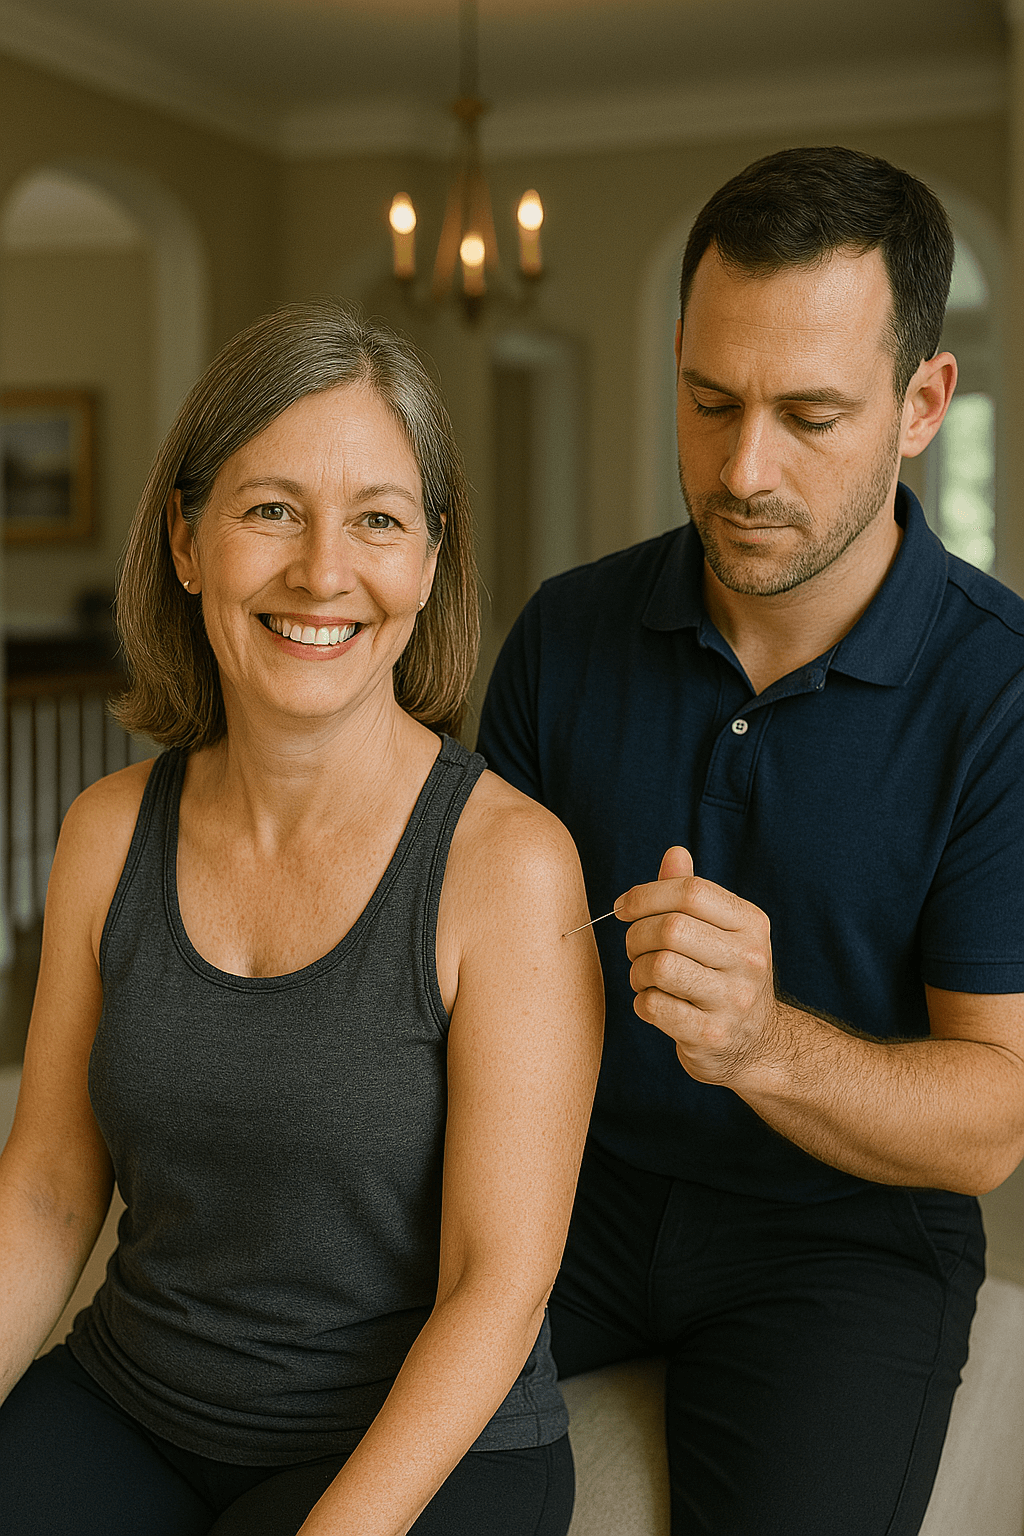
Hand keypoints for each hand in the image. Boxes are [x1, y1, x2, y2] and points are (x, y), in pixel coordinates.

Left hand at [616, 846, 781, 1085]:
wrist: (758, 1044)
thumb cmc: (726, 977)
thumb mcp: (721, 932)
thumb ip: (694, 894)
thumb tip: (674, 853)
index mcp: (751, 924)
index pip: (691, 892)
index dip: (646, 895)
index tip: (624, 908)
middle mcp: (749, 959)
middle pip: (671, 928)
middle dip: (636, 935)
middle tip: (634, 948)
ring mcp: (734, 1000)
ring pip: (660, 966)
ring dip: (638, 971)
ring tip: (645, 977)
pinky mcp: (712, 1034)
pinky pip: (655, 1006)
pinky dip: (643, 1002)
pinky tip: (654, 1003)